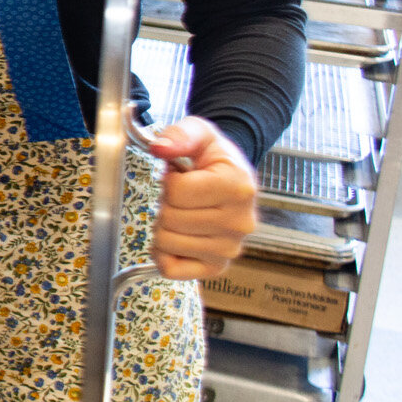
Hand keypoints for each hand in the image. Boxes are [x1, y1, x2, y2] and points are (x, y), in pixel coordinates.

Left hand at [147, 116, 259, 280]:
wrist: (233, 177)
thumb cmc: (214, 158)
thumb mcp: (200, 133)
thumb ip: (179, 134)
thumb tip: (160, 147)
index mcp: (238, 187)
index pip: (177, 191)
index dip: (170, 181)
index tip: (183, 176)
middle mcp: (240, 222)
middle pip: (170, 219)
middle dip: (167, 203)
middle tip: (184, 197)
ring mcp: (230, 248)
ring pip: (167, 243)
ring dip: (165, 227)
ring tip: (184, 213)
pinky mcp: (217, 267)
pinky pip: (172, 268)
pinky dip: (164, 254)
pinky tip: (178, 236)